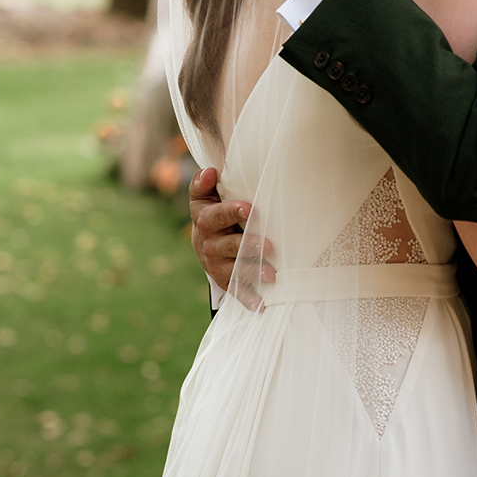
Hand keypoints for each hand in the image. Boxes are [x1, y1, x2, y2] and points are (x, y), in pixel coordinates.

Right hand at [189, 167, 257, 292]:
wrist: (203, 238)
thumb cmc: (212, 208)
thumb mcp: (203, 194)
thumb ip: (203, 182)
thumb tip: (211, 171)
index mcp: (204, 219)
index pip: (215, 216)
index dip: (231, 212)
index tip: (250, 209)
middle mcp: (207, 244)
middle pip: (226, 246)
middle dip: (247, 246)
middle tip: (269, 246)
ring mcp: (215, 264)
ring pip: (232, 269)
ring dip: (252, 272)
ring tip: (272, 274)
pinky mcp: (223, 280)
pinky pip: (234, 290)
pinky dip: (247, 298)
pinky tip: (262, 304)